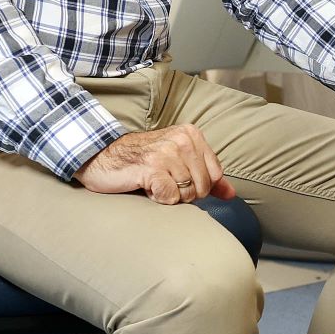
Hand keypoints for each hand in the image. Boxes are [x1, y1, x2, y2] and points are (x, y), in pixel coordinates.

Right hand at [76, 123, 233, 203]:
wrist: (102, 157)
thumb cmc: (141, 161)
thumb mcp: (177, 161)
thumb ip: (206, 176)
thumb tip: (231, 194)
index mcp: (192, 135)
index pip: (215, 175)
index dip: (198, 185)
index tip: (177, 178)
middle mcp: (182, 140)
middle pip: (203, 187)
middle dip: (184, 193)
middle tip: (163, 181)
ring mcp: (167, 153)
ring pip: (187, 195)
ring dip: (168, 196)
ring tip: (153, 181)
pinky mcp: (152, 168)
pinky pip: (170, 197)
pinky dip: (158, 199)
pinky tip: (146, 186)